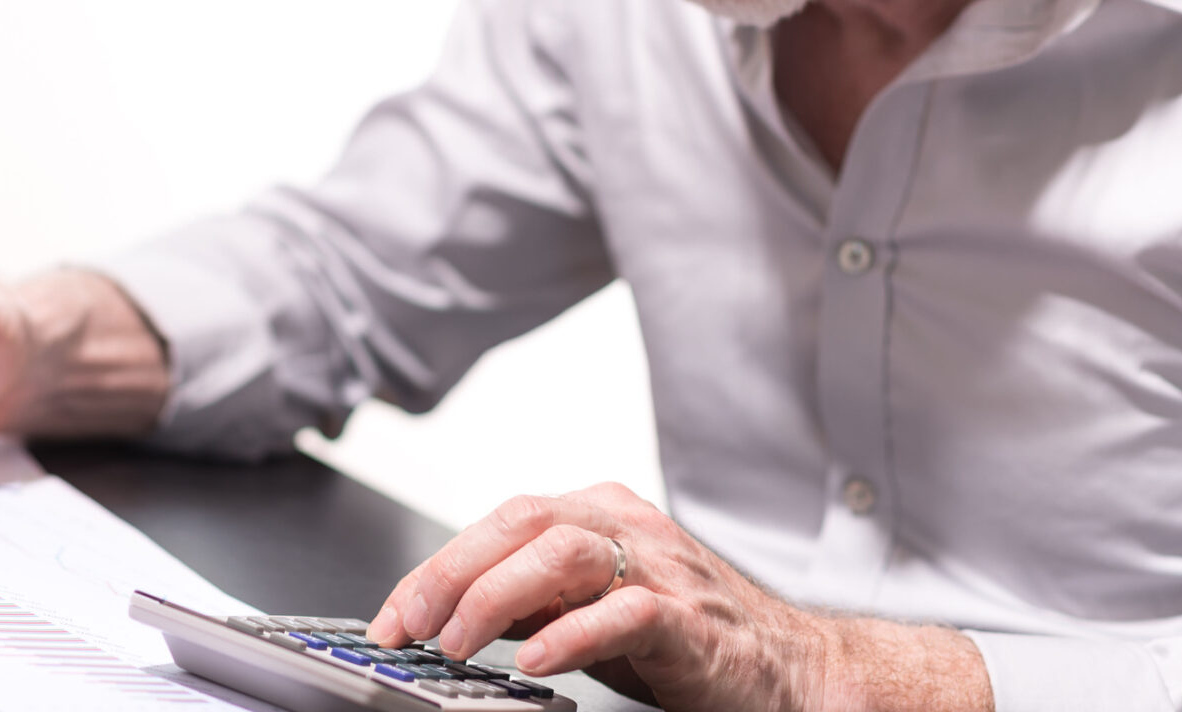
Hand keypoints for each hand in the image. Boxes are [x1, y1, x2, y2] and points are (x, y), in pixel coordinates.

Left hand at [367, 482, 836, 711]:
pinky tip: (534, 660)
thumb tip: (447, 612)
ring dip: (497, 596)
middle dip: (452, 572)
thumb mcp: (593, 604)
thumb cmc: (687, 634)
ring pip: (563, 553)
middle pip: (523, 521)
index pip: (500, 521)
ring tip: (458, 641)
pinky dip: (570, 634)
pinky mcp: (688, 619)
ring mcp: (660, 568)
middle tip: (408, 624)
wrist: (789, 667)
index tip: (392, 614)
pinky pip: (623, 613)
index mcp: (598, 513)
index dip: (437, 565)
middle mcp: (626, 526)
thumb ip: (531, 597)